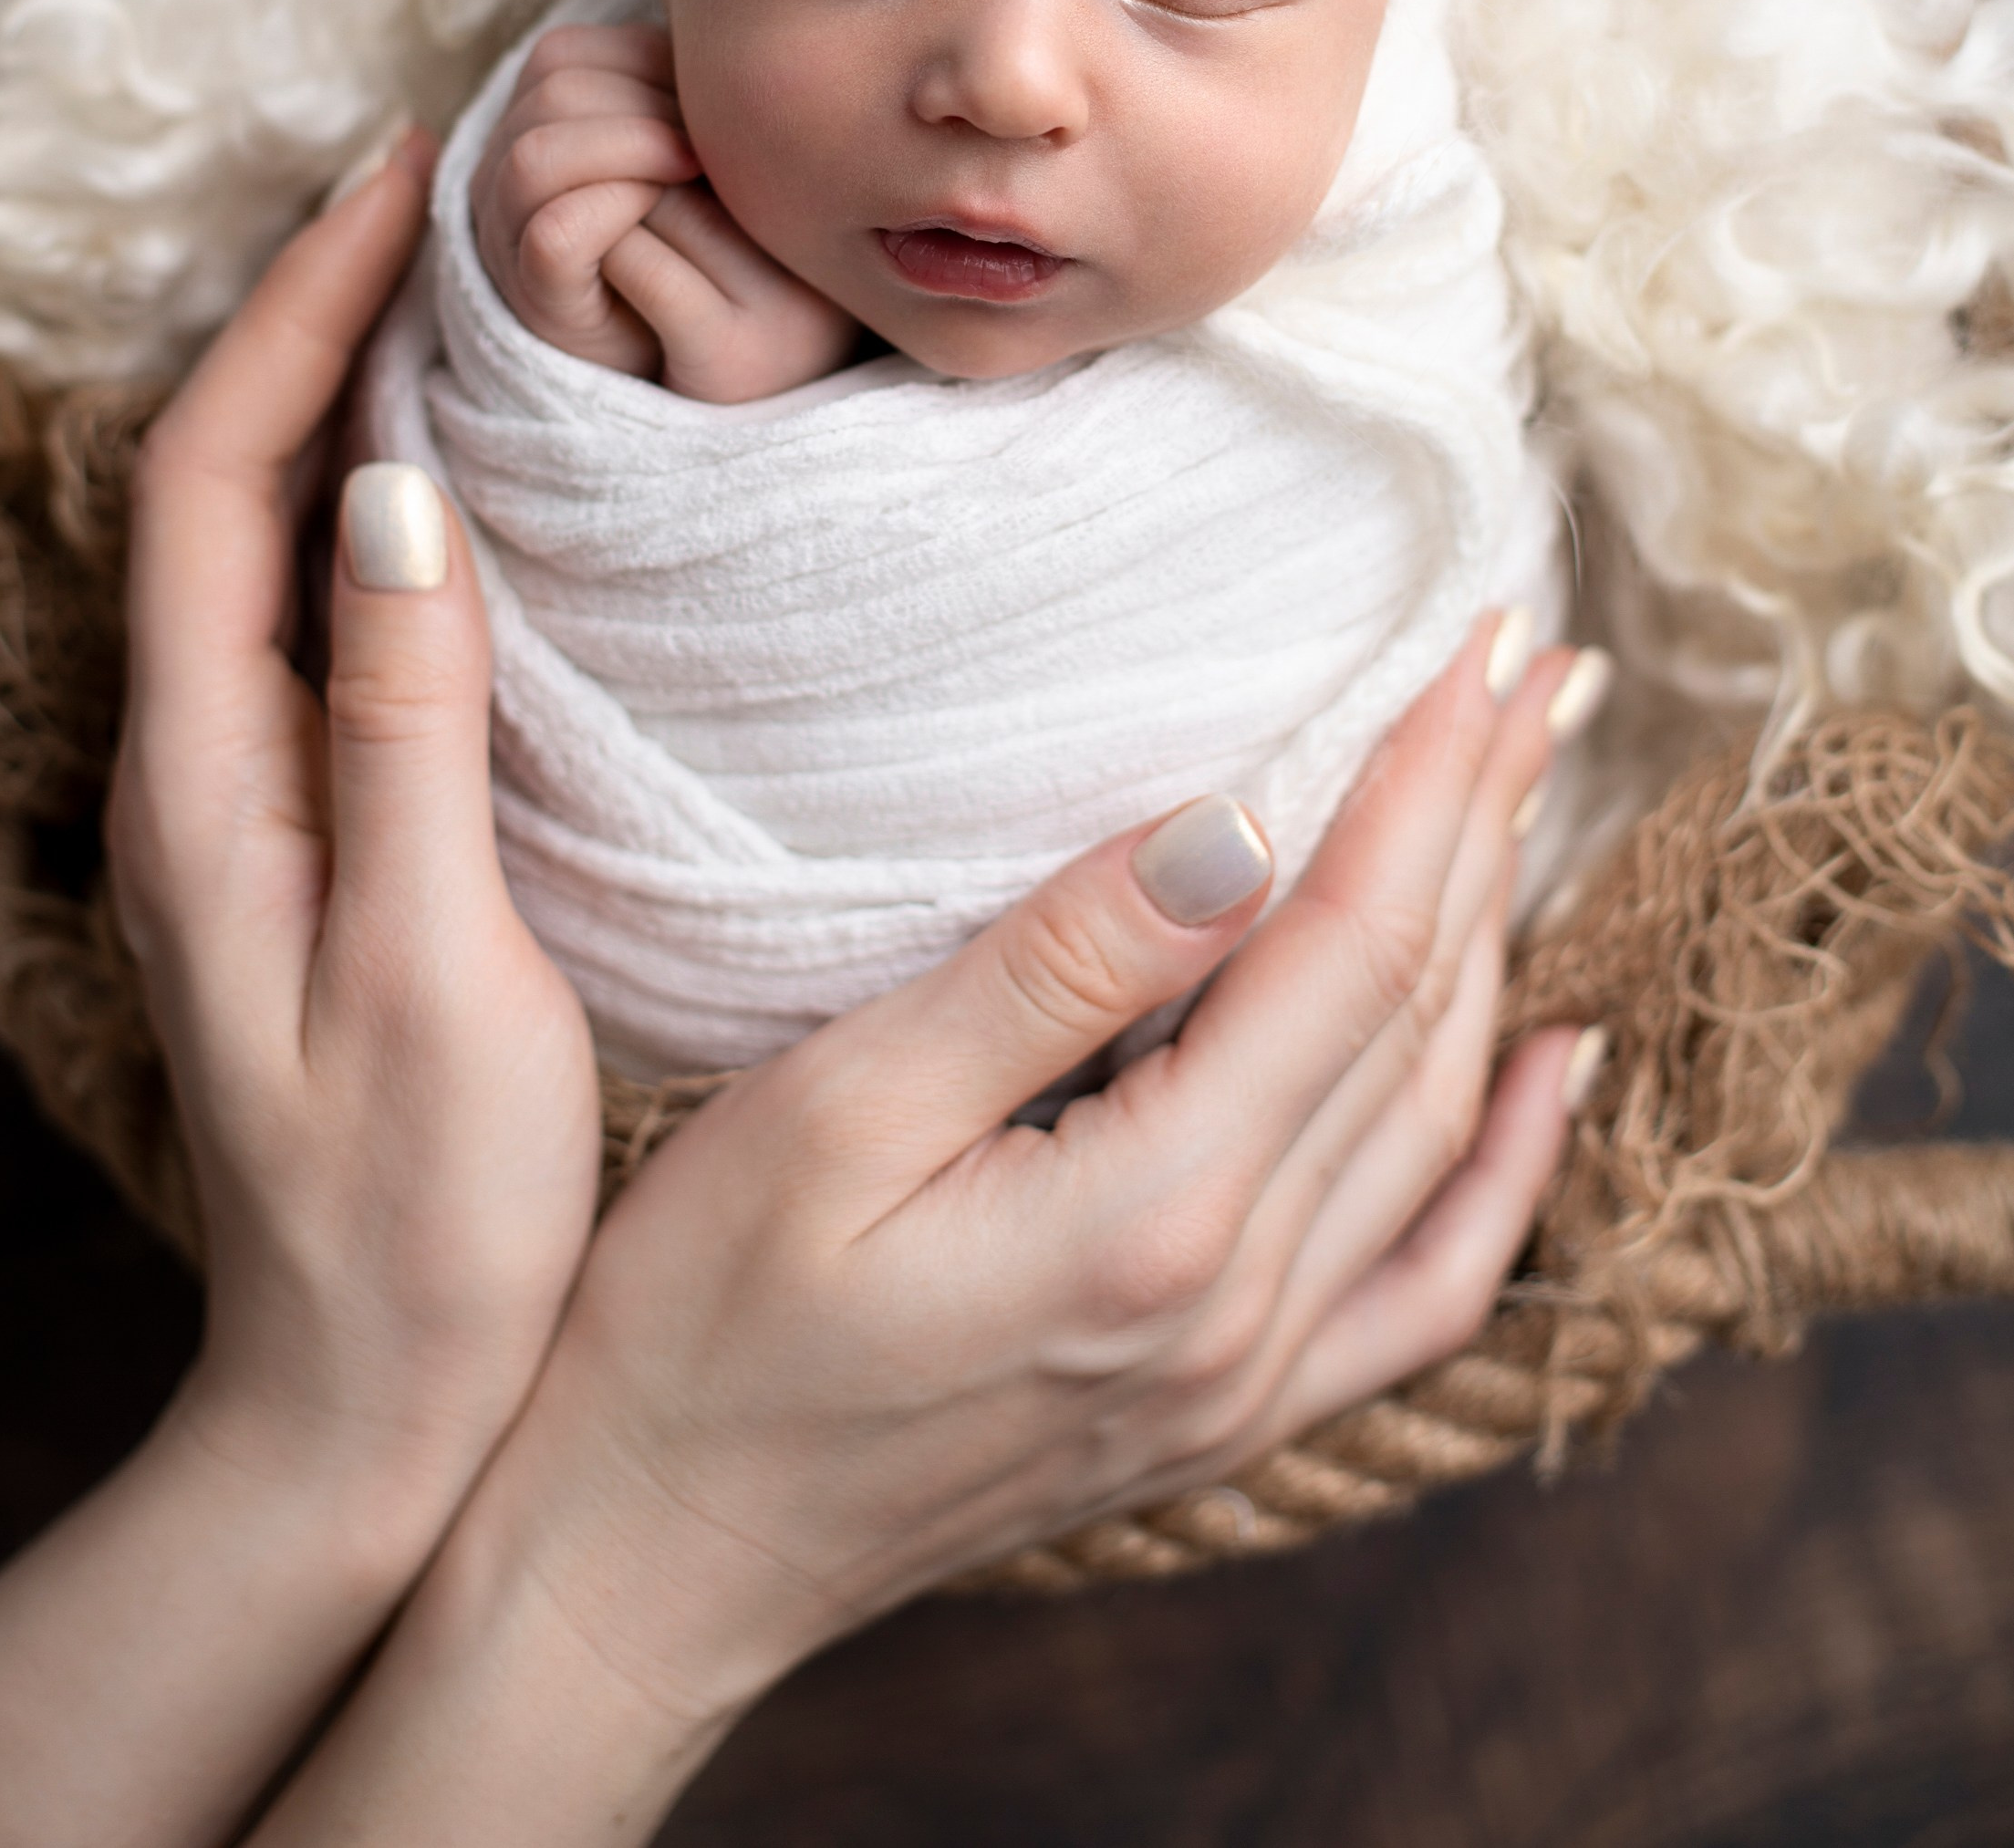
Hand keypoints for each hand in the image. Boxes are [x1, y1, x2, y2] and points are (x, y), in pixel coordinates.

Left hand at [0, 139, 603, 1847]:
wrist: (364, 1405)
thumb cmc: (414, 1218)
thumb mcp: (431, 965)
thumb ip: (405, 725)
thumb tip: (399, 488)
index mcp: (208, 784)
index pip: (217, 479)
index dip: (301, 309)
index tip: (400, 178)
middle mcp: (202, 769)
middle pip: (228, 479)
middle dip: (316, 308)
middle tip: (443, 185)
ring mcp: (253, 800)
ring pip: (275, 536)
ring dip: (349, 389)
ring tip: (466, 279)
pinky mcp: (317, 831)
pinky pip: (329, 609)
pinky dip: (391, 501)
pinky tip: (482, 476)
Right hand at [263, 620, 1591, 1842]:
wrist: (646, 1560)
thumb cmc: (701, 1319)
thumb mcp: (843, 1108)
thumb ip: (1054, 971)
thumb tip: (1238, 828)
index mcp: (1149, 1218)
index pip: (1349, 948)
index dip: (1427, 780)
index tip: (1485, 639)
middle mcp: (1238, 1310)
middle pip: (1421, 1018)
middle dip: (1487, 821)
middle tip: (1540, 663)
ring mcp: (1246, 1379)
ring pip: (1435, 1121)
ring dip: (1499, 942)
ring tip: (1528, 790)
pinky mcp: (1227, 1413)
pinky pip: (1427, 1282)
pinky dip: (1506, 1162)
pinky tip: (1552, 1065)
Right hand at [470, 20, 858, 400]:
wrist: (703, 341)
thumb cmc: (699, 227)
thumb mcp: (683, 140)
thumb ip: (672, 87)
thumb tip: (717, 15)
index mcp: (531, 122)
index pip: (563, 55)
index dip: (641, 61)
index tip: (708, 95)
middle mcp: (500, 171)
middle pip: (550, 92)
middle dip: (642, 105)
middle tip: (711, 137)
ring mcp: (508, 234)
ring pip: (539, 155)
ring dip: (630, 148)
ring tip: (697, 167)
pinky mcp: (535, 297)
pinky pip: (554, 232)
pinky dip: (613, 207)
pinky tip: (664, 205)